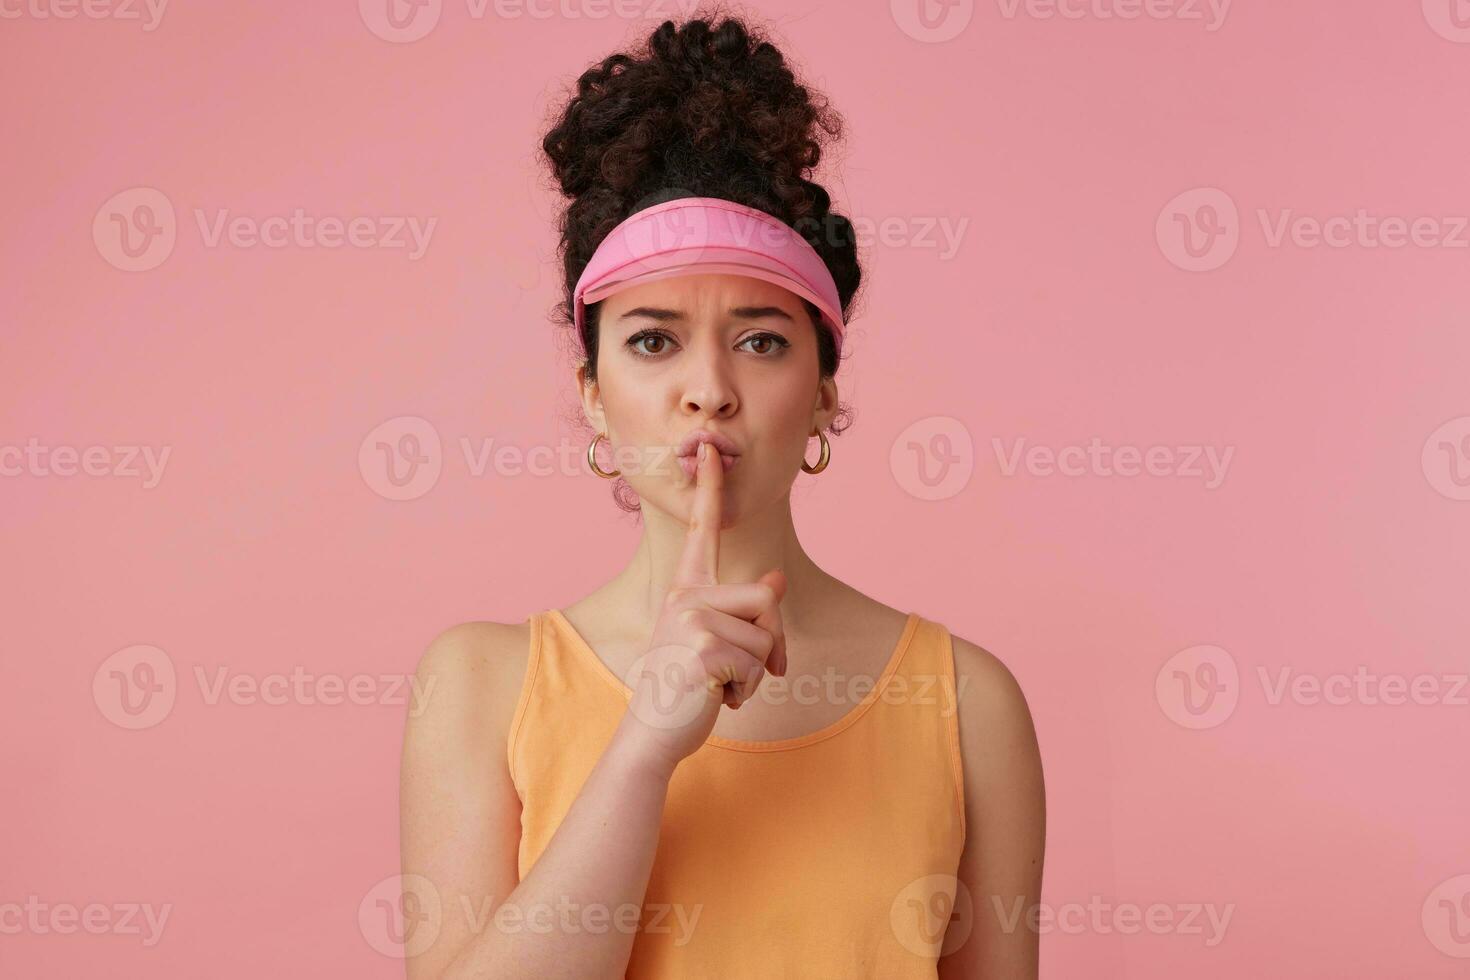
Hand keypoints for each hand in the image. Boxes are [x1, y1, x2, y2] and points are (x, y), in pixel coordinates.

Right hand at [616, 441, 787, 773]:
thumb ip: (743, 613)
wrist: (651, 735)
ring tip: (718, 686)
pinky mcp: (704, 648)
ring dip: (756, 673)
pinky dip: (748, 690)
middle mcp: (685, 596)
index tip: (711, 450)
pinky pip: (759, 662)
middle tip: (738, 674)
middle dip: (770, 644)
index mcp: (685, 589)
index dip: (709, 489)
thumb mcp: (716, 645)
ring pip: (767, 636)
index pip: (702, 531)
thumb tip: (776, 579)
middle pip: (766, 598)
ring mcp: (693, 619)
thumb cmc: (685, 691)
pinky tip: (715, 697)